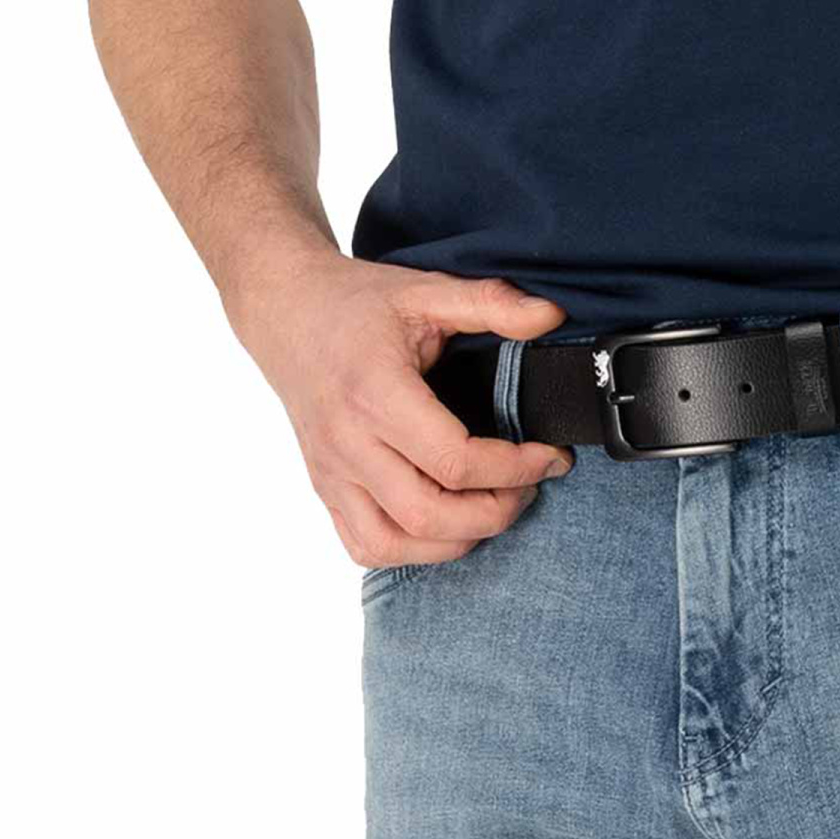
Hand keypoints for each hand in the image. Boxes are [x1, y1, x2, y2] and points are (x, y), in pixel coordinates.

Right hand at [228, 251, 576, 570]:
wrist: (287, 312)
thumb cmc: (356, 303)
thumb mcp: (426, 289)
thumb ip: (491, 302)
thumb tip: (552, 315)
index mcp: (376, 394)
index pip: (454, 460)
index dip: (515, 468)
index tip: (550, 455)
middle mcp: (349, 443)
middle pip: (428, 513)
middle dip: (495, 511)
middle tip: (530, 486)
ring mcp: (332, 473)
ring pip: (394, 542)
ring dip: (456, 539)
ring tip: (494, 506)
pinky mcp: (325, 487)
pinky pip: (365, 546)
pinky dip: (411, 550)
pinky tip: (445, 524)